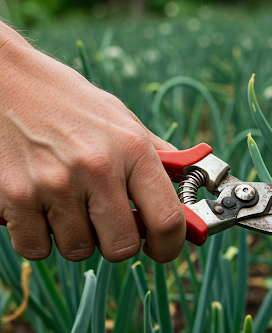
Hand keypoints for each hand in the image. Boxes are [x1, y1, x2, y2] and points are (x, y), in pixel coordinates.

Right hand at [0, 29, 184, 262]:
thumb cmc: (70, 103)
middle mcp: (97, 167)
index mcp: (132, 149)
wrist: (5, 79)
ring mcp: (54, 183)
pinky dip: (39, 237)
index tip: (163, 249)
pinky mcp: (15, 196)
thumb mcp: (123, 121)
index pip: (167, 220)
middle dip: (117, 243)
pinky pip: (37, 248)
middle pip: (122, 247)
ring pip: (78, 250)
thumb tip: (189, 190)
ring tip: (67, 204)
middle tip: (106, 222)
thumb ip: (157, 159)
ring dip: (76, 236)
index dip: (170, 246)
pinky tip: (40, 208)